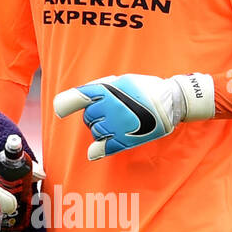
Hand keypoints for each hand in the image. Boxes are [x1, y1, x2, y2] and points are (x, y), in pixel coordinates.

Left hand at [53, 72, 214, 159]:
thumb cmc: (145, 89)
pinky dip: (97, 150)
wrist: (171, 101)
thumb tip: (81, 100)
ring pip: (95, 132)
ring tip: (116, 124)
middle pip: (88, 118)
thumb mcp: (122, 80)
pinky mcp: (125, 140)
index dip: (66, 104)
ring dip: (100, 129)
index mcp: (107, 91)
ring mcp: (117, 125)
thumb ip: (100, 88)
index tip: (60, 109)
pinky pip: (104, 147)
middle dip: (94, 116)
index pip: (79, 97)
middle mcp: (109, 108)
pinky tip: (95, 151)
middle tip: (111, 113)